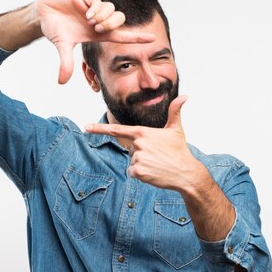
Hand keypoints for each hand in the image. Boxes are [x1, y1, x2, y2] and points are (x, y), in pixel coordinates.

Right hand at [35, 0, 154, 83]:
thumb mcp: (62, 47)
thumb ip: (65, 63)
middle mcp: (99, 22)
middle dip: (111, 25)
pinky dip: (95, 9)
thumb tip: (61, 82)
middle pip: (119, 20)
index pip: (122, 36)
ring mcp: (94, 10)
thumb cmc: (55, 30)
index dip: (136, 37)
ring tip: (89, 21)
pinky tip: (84, 13)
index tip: (152, 39)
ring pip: (111, 10)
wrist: (44, 14)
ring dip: (102, 17)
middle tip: (96, 28)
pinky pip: (100, 2)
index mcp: (97, 34)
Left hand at [85, 96, 205, 191]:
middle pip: (130, 150)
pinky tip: (153, 173)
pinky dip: (141, 175)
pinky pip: (132, 173)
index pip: (117, 130)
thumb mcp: (176, 129)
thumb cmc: (180, 151)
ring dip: (141, 165)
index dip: (100, 128)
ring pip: (131, 162)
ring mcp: (137, 158)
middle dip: (141, 154)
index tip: (86, 126)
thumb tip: (185, 96)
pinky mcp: (138, 171)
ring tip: (157, 164)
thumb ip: (175, 112)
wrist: (186, 173)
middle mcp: (138, 144)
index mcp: (142, 132)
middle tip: (157, 156)